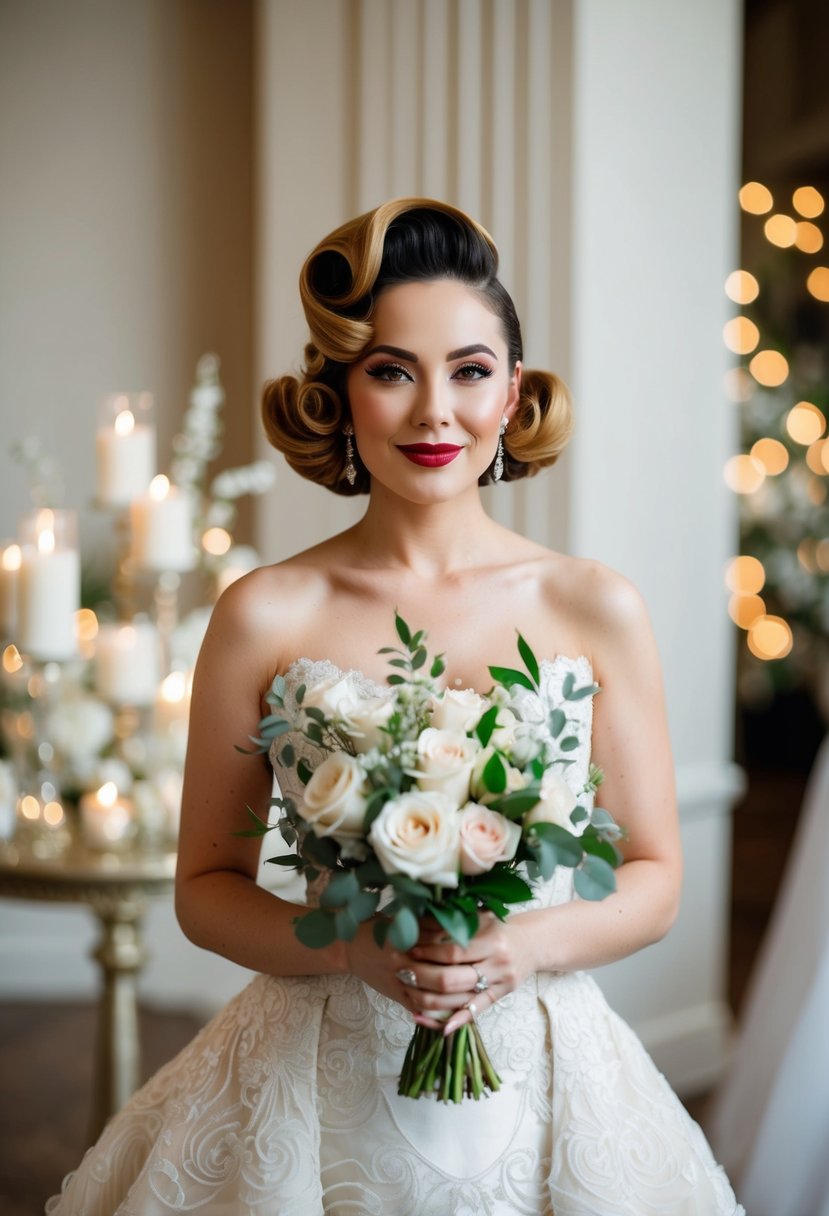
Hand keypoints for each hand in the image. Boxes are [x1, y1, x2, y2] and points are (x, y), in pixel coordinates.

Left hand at [405, 913, 533, 1034]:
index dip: (429, 953)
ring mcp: (499, 983)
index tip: (409, 951)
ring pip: (460, 999)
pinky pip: (476, 1012)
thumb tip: (418, 920)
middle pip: (453, 979)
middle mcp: (496, 964)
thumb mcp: (480, 917)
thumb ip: (454, 920)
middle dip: (423, 978)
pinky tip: (439, 1026)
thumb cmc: (498, 928)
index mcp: (490, 940)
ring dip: (431, 1001)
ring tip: (409, 995)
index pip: (453, 952)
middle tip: (402, 973)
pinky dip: (457, 1020)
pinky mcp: (499, 997)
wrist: (530, 943)